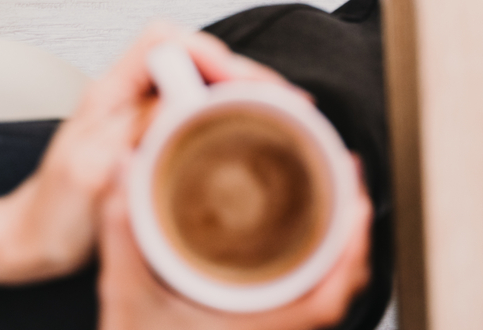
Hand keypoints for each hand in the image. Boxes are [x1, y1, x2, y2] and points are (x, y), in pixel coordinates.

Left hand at [0, 23, 292, 281]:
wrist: (33, 244)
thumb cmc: (53, 213)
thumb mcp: (92, 170)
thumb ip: (135, 128)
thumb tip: (187, 96)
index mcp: (110, 91)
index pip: (165, 38)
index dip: (211, 51)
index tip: (246, 83)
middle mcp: (129, 95)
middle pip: (195, 57)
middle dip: (243, 74)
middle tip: (284, 104)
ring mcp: (142, 117)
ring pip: (203, 84)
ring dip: (244, 94)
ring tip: (281, 116)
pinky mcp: (154, 141)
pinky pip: (201, 114)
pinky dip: (233, 119)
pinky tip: (253, 136)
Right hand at [96, 170, 373, 329]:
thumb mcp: (125, 298)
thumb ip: (123, 235)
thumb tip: (126, 170)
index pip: (327, 302)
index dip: (352, 254)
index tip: (359, 205)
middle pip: (340, 289)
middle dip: (353, 233)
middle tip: (349, 176)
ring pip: (327, 294)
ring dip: (338, 247)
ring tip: (337, 195)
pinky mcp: (262, 328)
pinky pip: (309, 300)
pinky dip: (320, 266)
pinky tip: (310, 235)